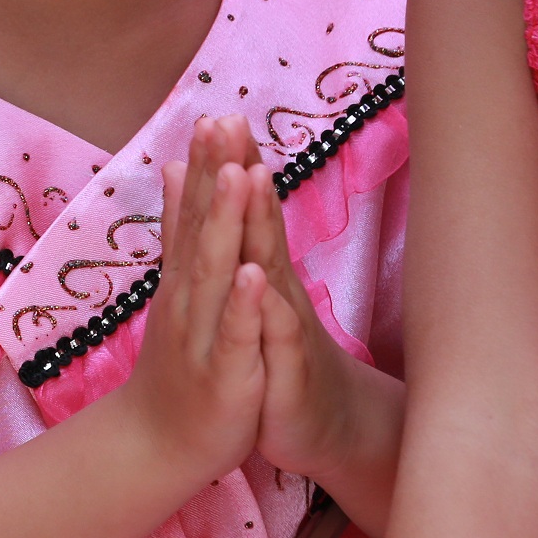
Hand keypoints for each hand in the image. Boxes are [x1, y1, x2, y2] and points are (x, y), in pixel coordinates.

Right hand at [118, 119, 268, 477]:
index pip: (193, 211)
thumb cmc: (177, 360)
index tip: (214, 115)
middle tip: (220, 124)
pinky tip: (253, 274)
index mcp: (185, 275)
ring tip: (236, 176)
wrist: (156, 441)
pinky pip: (233, 335)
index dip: (204, 165)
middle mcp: (189, 296)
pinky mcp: (223, 374)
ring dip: (225, 224)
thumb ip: (178, 224)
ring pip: (215, 273)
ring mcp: (203, 333)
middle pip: (201, 228)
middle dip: (212, 177)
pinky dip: (242, 305)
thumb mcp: (178, 285)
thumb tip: (172, 165)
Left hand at [224, 124, 401, 508]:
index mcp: (260, 272)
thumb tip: (224, 196)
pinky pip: (280, 337)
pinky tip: (262, 285)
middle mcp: (277, 289)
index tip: (216, 113)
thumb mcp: (254, 297)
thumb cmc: (278, 354)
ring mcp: (285, 327)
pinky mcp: (288, 370)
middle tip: (233, 121)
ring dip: (263, 222)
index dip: (231, 164)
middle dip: (245, 171)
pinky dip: (270, 310)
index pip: (245, 211)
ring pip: (272, 267)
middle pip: (260, 221)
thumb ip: (242, 247)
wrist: (321, 424)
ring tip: (252, 176)